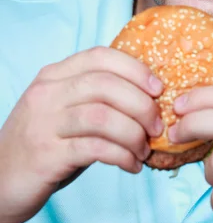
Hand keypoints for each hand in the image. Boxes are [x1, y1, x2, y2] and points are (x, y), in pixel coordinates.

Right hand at [0, 47, 163, 222]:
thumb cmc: (44, 143)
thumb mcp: (66, 111)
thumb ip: (98, 100)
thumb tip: (150, 100)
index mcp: (54, 75)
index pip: (100, 56)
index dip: (135, 69)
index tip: (158, 89)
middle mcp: (47, 93)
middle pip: (105, 85)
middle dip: (141, 105)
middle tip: (156, 126)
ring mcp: (44, 123)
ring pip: (102, 116)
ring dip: (133, 134)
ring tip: (145, 149)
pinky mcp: (46, 155)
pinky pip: (94, 148)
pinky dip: (122, 156)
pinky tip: (131, 165)